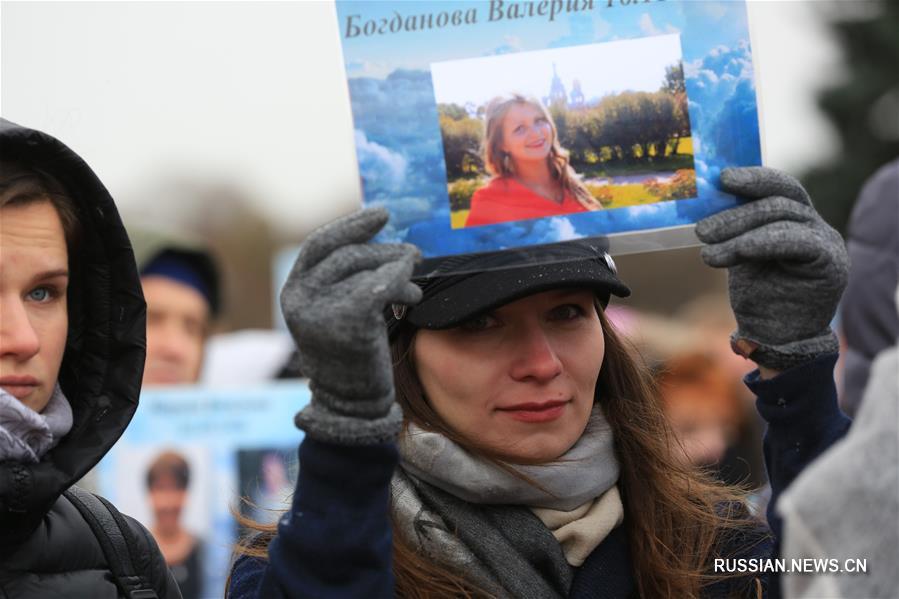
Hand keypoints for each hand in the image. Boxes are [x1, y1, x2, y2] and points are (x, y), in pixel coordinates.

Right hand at [281, 207, 421, 443]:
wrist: (352, 405)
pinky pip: (381, 284)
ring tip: (415, 284)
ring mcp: (320, 309)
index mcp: (293, 293)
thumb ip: (346, 282)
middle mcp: (300, 298)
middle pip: (348, 254)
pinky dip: (401, 281)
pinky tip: (413, 292)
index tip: (381, 214)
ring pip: (368, 269)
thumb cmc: (352, 358)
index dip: (351, 226)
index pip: (319, 245)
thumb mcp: (337, 314)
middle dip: (385, 252)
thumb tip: (381, 244)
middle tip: (413, 255)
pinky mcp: (348, 318)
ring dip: (399, 270)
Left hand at [696, 167, 848, 370]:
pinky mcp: (830, 263)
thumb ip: (736, 227)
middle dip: (736, 211)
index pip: (779, 187)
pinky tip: (735, 252)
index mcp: (796, 218)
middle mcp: (815, 225)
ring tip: (707, 248)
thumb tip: (705, 197)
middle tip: (702, 228)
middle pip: (779, 200)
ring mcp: (826, 242)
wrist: (774, 338)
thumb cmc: (757, 295)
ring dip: (738, 231)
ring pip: (782, 218)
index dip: (753, 178)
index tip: (721, 178)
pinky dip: (762, 242)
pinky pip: (797, 241)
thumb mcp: (741, 253)